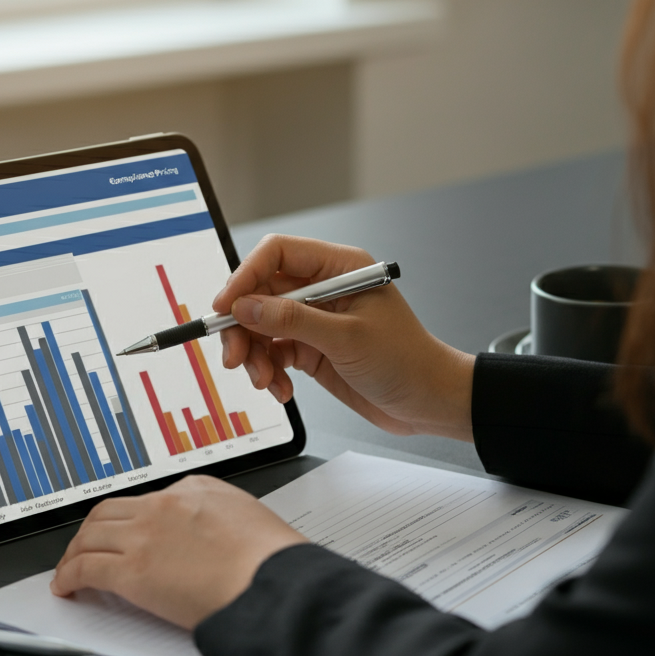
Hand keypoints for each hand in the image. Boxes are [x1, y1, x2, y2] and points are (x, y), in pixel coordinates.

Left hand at [50, 475, 306, 628]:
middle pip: (110, 510)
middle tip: (85, 546)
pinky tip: (67, 586)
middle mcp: (165, 505)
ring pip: (91, 535)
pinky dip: (69, 576)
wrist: (273, 582)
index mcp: (196, 488)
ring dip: (75, 552)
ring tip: (70, 567)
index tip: (126, 532)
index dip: (130, 519)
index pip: (148, 499)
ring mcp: (145, 536)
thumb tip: (211, 537)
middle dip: (92, 530)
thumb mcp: (250, 518)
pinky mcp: (132, 572)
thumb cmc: (272, 560)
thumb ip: (221, 519)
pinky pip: (86, 568)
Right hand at [213, 235, 474, 439]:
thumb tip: (247, 306)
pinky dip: (269, 371)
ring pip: (262, 325)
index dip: (245, 276)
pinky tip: (281, 388)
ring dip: (254, 354)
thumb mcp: (347, 338)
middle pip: (261, 293)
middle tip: (235, 356)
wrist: (429, 401)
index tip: (225, 307)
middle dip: (244, 326)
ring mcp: (315, 319)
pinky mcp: (311, 348)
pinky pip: (273, 352)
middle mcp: (322, 289)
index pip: (276, 254)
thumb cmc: (407, 360)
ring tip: (264, 380)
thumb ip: (294, 319)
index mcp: (338, 268)